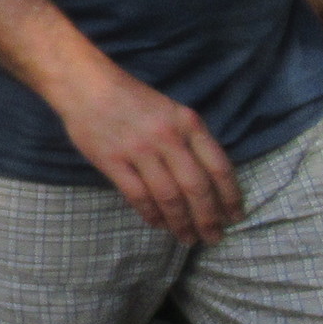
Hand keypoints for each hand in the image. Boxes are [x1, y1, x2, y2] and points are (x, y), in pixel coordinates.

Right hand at [57, 66, 242, 242]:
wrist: (86, 85)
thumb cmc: (132, 99)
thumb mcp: (172, 111)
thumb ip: (191, 140)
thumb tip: (209, 180)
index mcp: (188, 123)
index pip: (218, 167)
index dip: (230, 196)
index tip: (235, 217)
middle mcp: (168, 137)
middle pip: (196, 187)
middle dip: (208, 218)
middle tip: (213, 237)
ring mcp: (139, 150)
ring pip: (168, 196)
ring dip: (181, 222)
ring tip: (187, 238)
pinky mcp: (112, 160)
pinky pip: (137, 195)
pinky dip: (150, 214)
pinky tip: (157, 223)